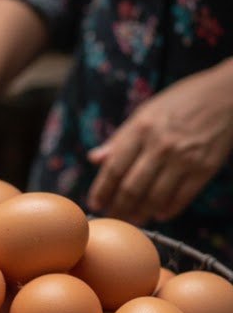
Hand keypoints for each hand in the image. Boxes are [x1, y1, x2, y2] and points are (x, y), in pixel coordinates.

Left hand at [87, 62, 232, 223]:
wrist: (229, 93)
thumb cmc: (183, 101)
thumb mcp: (147, 111)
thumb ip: (120, 138)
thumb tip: (93, 158)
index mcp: (142, 129)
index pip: (113, 169)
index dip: (101, 191)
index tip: (94, 204)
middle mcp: (161, 145)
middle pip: (131, 189)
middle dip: (118, 209)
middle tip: (113, 218)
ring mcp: (184, 158)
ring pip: (154, 198)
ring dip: (140, 214)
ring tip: (133, 219)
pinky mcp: (205, 167)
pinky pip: (181, 198)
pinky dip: (168, 210)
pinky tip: (159, 214)